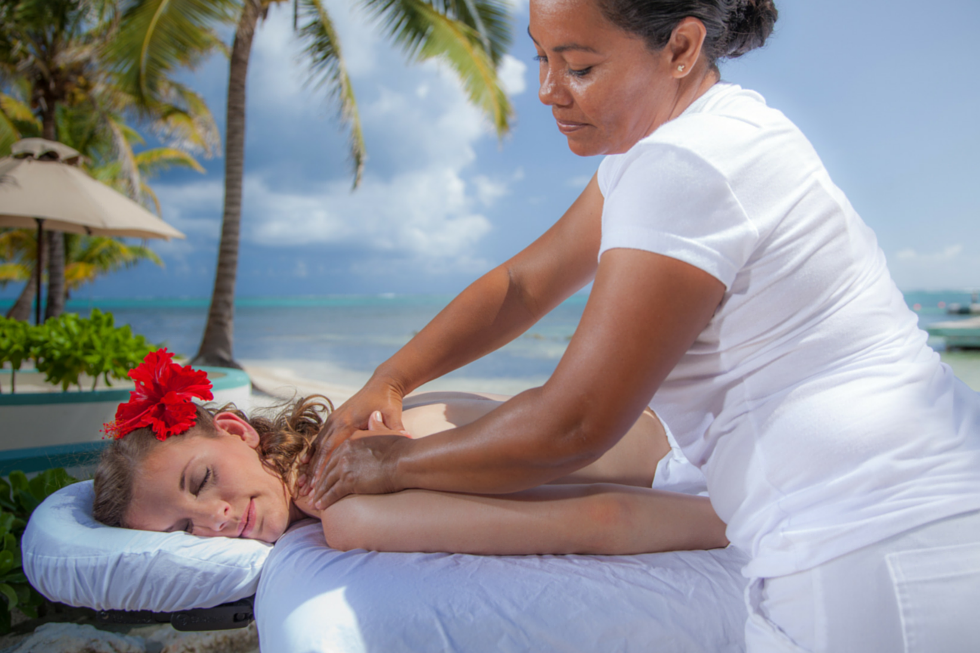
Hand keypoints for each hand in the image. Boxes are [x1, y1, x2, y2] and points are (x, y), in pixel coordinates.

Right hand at [299, 377, 406, 494]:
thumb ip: (395, 428)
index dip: (323, 466)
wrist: (382, 384)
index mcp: (348, 421)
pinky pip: (319, 439)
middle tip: (307, 491)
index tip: (318, 483)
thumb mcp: (393, 414)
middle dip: (313, 471)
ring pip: (317, 446)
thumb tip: (407, 438)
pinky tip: (305, 465)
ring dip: (310, 465)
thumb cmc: (388, 401)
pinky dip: (312, 453)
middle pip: (321, 450)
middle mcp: (336, 420)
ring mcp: (333, 419)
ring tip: (302, 484)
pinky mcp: (334, 420)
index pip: (332, 447)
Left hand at [310, 432, 411, 509]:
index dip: (327, 466)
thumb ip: (377, 425)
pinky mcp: (348, 480)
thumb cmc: (400, 448)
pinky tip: (321, 506)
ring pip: (327, 481)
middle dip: (319, 481)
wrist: (404, 460)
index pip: (335, 454)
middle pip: (327, 468)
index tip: (323, 475)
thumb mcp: (386, 431)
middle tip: (313, 491)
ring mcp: (345, 466)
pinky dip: (325, 500)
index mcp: (352, 440)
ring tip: (314, 502)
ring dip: (319, 493)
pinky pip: (332, 492)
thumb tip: (374, 416)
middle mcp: (344, 451)